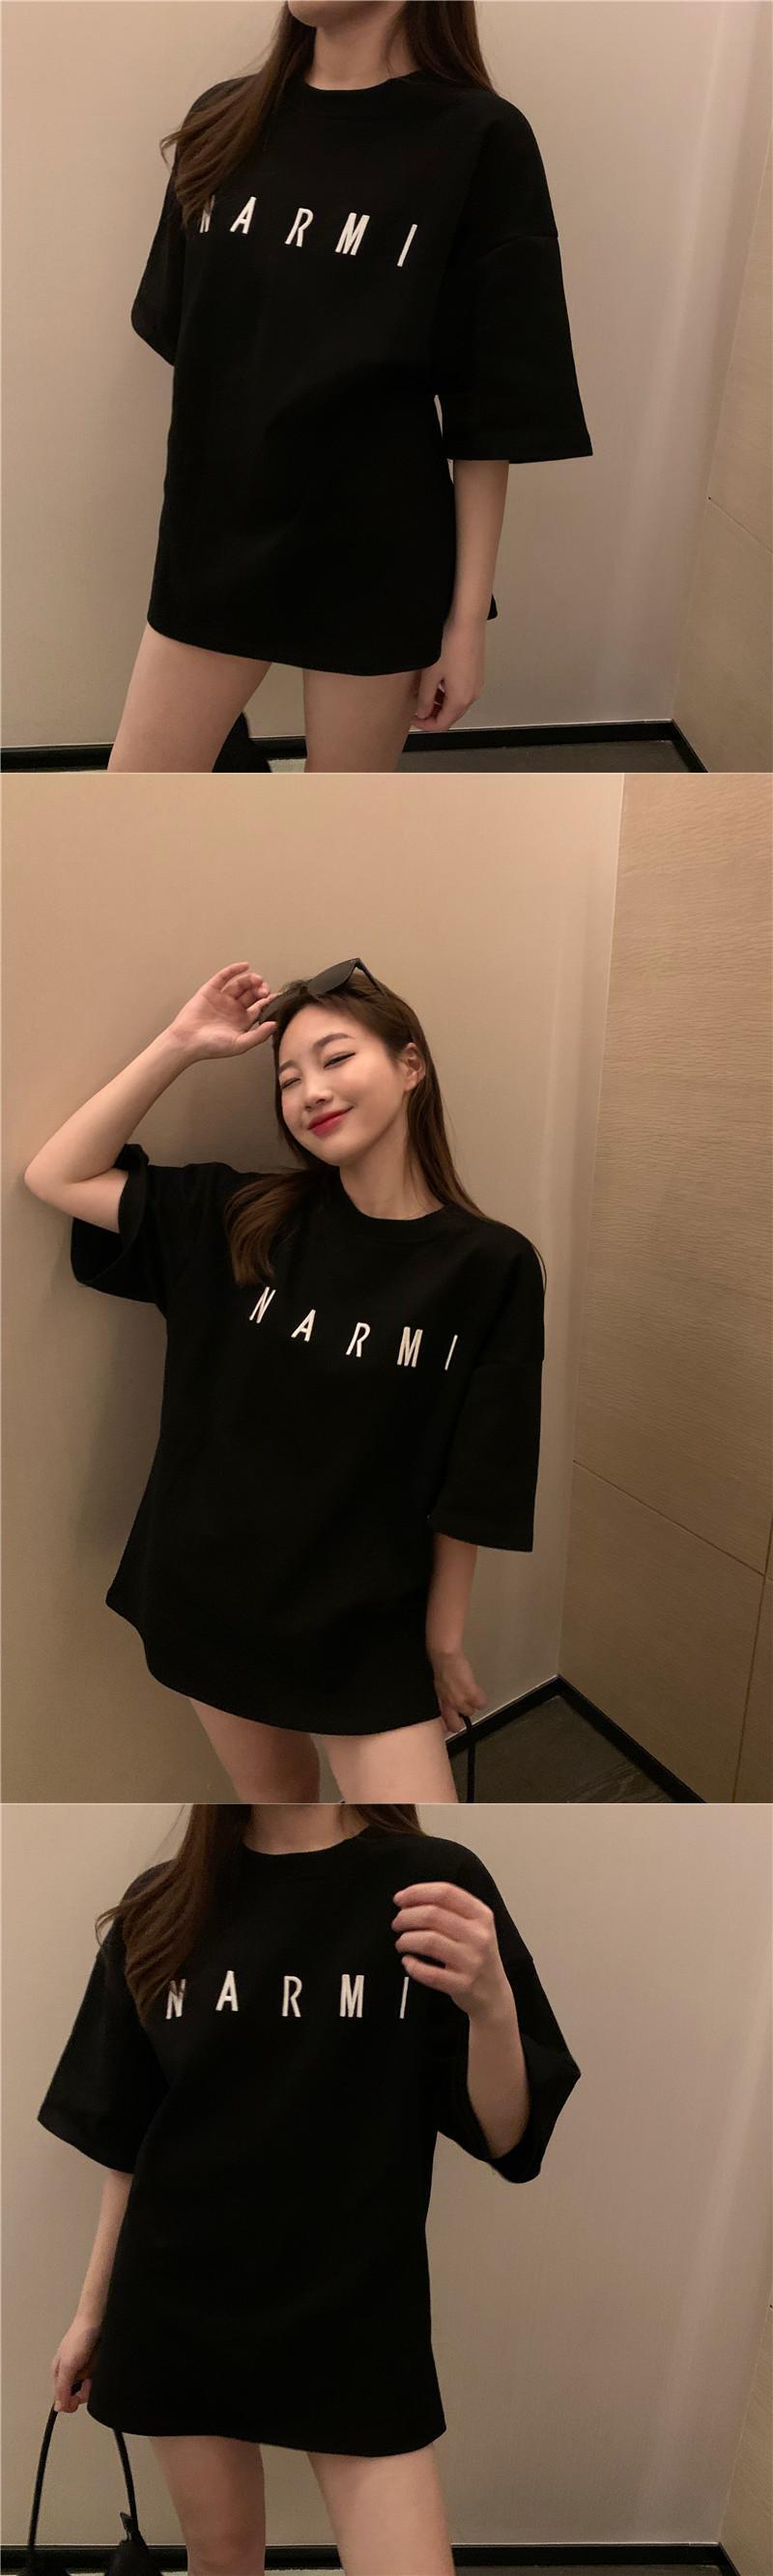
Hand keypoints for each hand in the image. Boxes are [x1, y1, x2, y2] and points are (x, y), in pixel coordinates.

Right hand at [51, 2312, 100, 2412]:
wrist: (98, 2318)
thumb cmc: (80, 2336)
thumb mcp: (68, 2365)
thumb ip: (62, 2387)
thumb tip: (58, 2407)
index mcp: (59, 2373)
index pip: (62, 2399)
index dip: (71, 2402)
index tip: (78, 2400)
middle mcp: (71, 2372)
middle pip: (78, 2394)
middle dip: (85, 2390)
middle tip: (89, 2378)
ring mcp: (84, 2368)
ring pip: (90, 2387)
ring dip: (94, 2381)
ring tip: (95, 2368)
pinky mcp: (95, 2364)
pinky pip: (99, 2378)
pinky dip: (100, 2375)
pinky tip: (101, 2366)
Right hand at [166, 962, 277, 1061]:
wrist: (187, 1041)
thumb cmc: (212, 1047)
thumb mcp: (240, 1044)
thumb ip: (259, 1035)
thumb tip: (275, 1024)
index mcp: (242, 1021)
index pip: (259, 1007)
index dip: (269, 1001)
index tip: (277, 997)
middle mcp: (234, 1008)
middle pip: (252, 994)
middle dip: (260, 990)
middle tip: (264, 990)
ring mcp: (222, 998)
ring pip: (240, 985)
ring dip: (250, 980)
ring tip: (257, 980)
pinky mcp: (210, 990)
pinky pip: (224, 977)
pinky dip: (234, 970)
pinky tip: (245, 966)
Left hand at [391, 1877, 510, 2022]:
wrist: (494, 1993)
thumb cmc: (476, 1954)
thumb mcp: (475, 1926)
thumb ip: (449, 1909)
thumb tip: (409, 1898)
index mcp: (482, 1915)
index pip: (446, 1892)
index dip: (417, 1892)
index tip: (400, 1899)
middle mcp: (480, 1936)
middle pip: (433, 1915)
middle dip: (406, 1917)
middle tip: (397, 1923)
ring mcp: (473, 1961)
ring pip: (429, 1941)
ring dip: (406, 1940)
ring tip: (401, 1943)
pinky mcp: (463, 1985)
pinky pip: (429, 1973)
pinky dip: (412, 1966)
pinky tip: (408, 1962)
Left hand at [412, 615, 485, 733]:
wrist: (467, 622)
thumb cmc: (449, 645)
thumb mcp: (430, 676)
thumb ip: (425, 699)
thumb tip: (423, 713)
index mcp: (460, 700)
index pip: (442, 724)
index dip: (425, 725)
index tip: (413, 717)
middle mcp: (472, 696)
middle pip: (451, 715)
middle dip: (433, 715)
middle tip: (417, 707)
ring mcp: (477, 684)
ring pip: (457, 704)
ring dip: (441, 703)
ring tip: (425, 693)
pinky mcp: (477, 674)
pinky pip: (462, 691)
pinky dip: (449, 693)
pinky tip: (439, 681)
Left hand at [429, 1645, 486, 1737]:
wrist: (445, 1656)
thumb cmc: (439, 1665)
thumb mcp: (437, 1684)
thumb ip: (441, 1695)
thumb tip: (446, 1699)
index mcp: (439, 1702)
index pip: (442, 1724)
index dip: (447, 1725)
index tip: (451, 1723)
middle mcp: (448, 1705)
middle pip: (456, 1726)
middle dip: (459, 1720)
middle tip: (463, 1710)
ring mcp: (460, 1701)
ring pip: (470, 1712)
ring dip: (471, 1705)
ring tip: (470, 1694)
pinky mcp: (472, 1695)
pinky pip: (481, 1704)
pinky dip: (481, 1699)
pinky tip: (477, 1691)